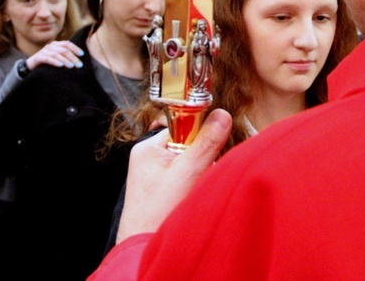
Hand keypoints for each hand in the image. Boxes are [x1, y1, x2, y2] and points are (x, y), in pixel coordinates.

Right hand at [26, 40, 83, 69]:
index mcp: (56, 44)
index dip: (75, 48)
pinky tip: (60, 65)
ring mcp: (44, 51)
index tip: (82, 54)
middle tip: (79, 65)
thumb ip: (65, 56)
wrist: (30, 66)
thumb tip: (79, 60)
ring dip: (65, 60)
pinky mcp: (38, 57)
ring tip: (71, 66)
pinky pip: (48, 59)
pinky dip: (55, 62)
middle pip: (64, 50)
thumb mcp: (57, 57)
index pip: (67, 44)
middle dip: (73, 57)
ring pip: (57, 54)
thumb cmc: (47, 62)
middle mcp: (50, 46)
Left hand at [116, 109, 231, 242]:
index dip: (202, 135)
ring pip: (193, 164)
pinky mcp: (165, 192)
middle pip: (191, 145)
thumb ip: (206, 143)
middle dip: (205, 159)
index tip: (214, 145)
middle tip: (203, 175)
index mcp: (148, 148)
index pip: (183, 126)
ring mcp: (157, 177)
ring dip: (203, 175)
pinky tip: (193, 198)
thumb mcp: (187, 173)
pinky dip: (197, 187)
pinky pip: (189, 179)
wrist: (142, 250)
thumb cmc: (156, 215)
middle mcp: (151, 160)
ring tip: (196, 191)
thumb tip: (222, 114)